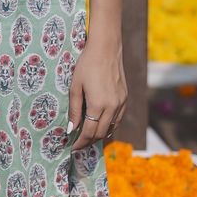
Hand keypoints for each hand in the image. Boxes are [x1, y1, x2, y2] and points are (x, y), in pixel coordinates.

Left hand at [67, 35, 127, 150]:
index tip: (72, 147)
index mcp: (98, 105)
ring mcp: (121, 103)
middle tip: (78, 144)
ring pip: (112, 128)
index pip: (89, 132)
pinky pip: (118, 119)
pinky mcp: (125, 98)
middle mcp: (113, 106)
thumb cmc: (86, 65)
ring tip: (88, 137)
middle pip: (101, 133)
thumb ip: (74, 110)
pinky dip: (109, 126)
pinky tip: (101, 125)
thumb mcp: (75, 87)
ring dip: (100, 135)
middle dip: (89, 142)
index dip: (80, 142)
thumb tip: (71, 129)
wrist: (106, 49)